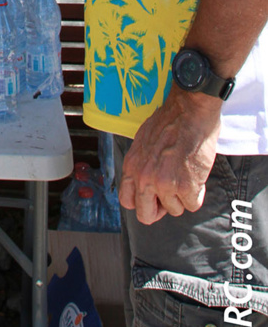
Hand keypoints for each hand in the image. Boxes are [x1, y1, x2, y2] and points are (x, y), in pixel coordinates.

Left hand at [118, 88, 221, 223]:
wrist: (190, 111)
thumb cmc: (170, 122)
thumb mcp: (144, 142)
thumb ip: (142, 165)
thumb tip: (145, 182)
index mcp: (132, 166)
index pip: (127, 201)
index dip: (142, 202)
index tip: (153, 197)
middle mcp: (144, 178)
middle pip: (146, 215)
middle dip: (161, 209)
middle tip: (172, 194)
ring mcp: (164, 184)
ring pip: (174, 210)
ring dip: (182, 196)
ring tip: (186, 173)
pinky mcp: (185, 186)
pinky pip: (192, 204)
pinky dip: (197, 193)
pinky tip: (196, 174)